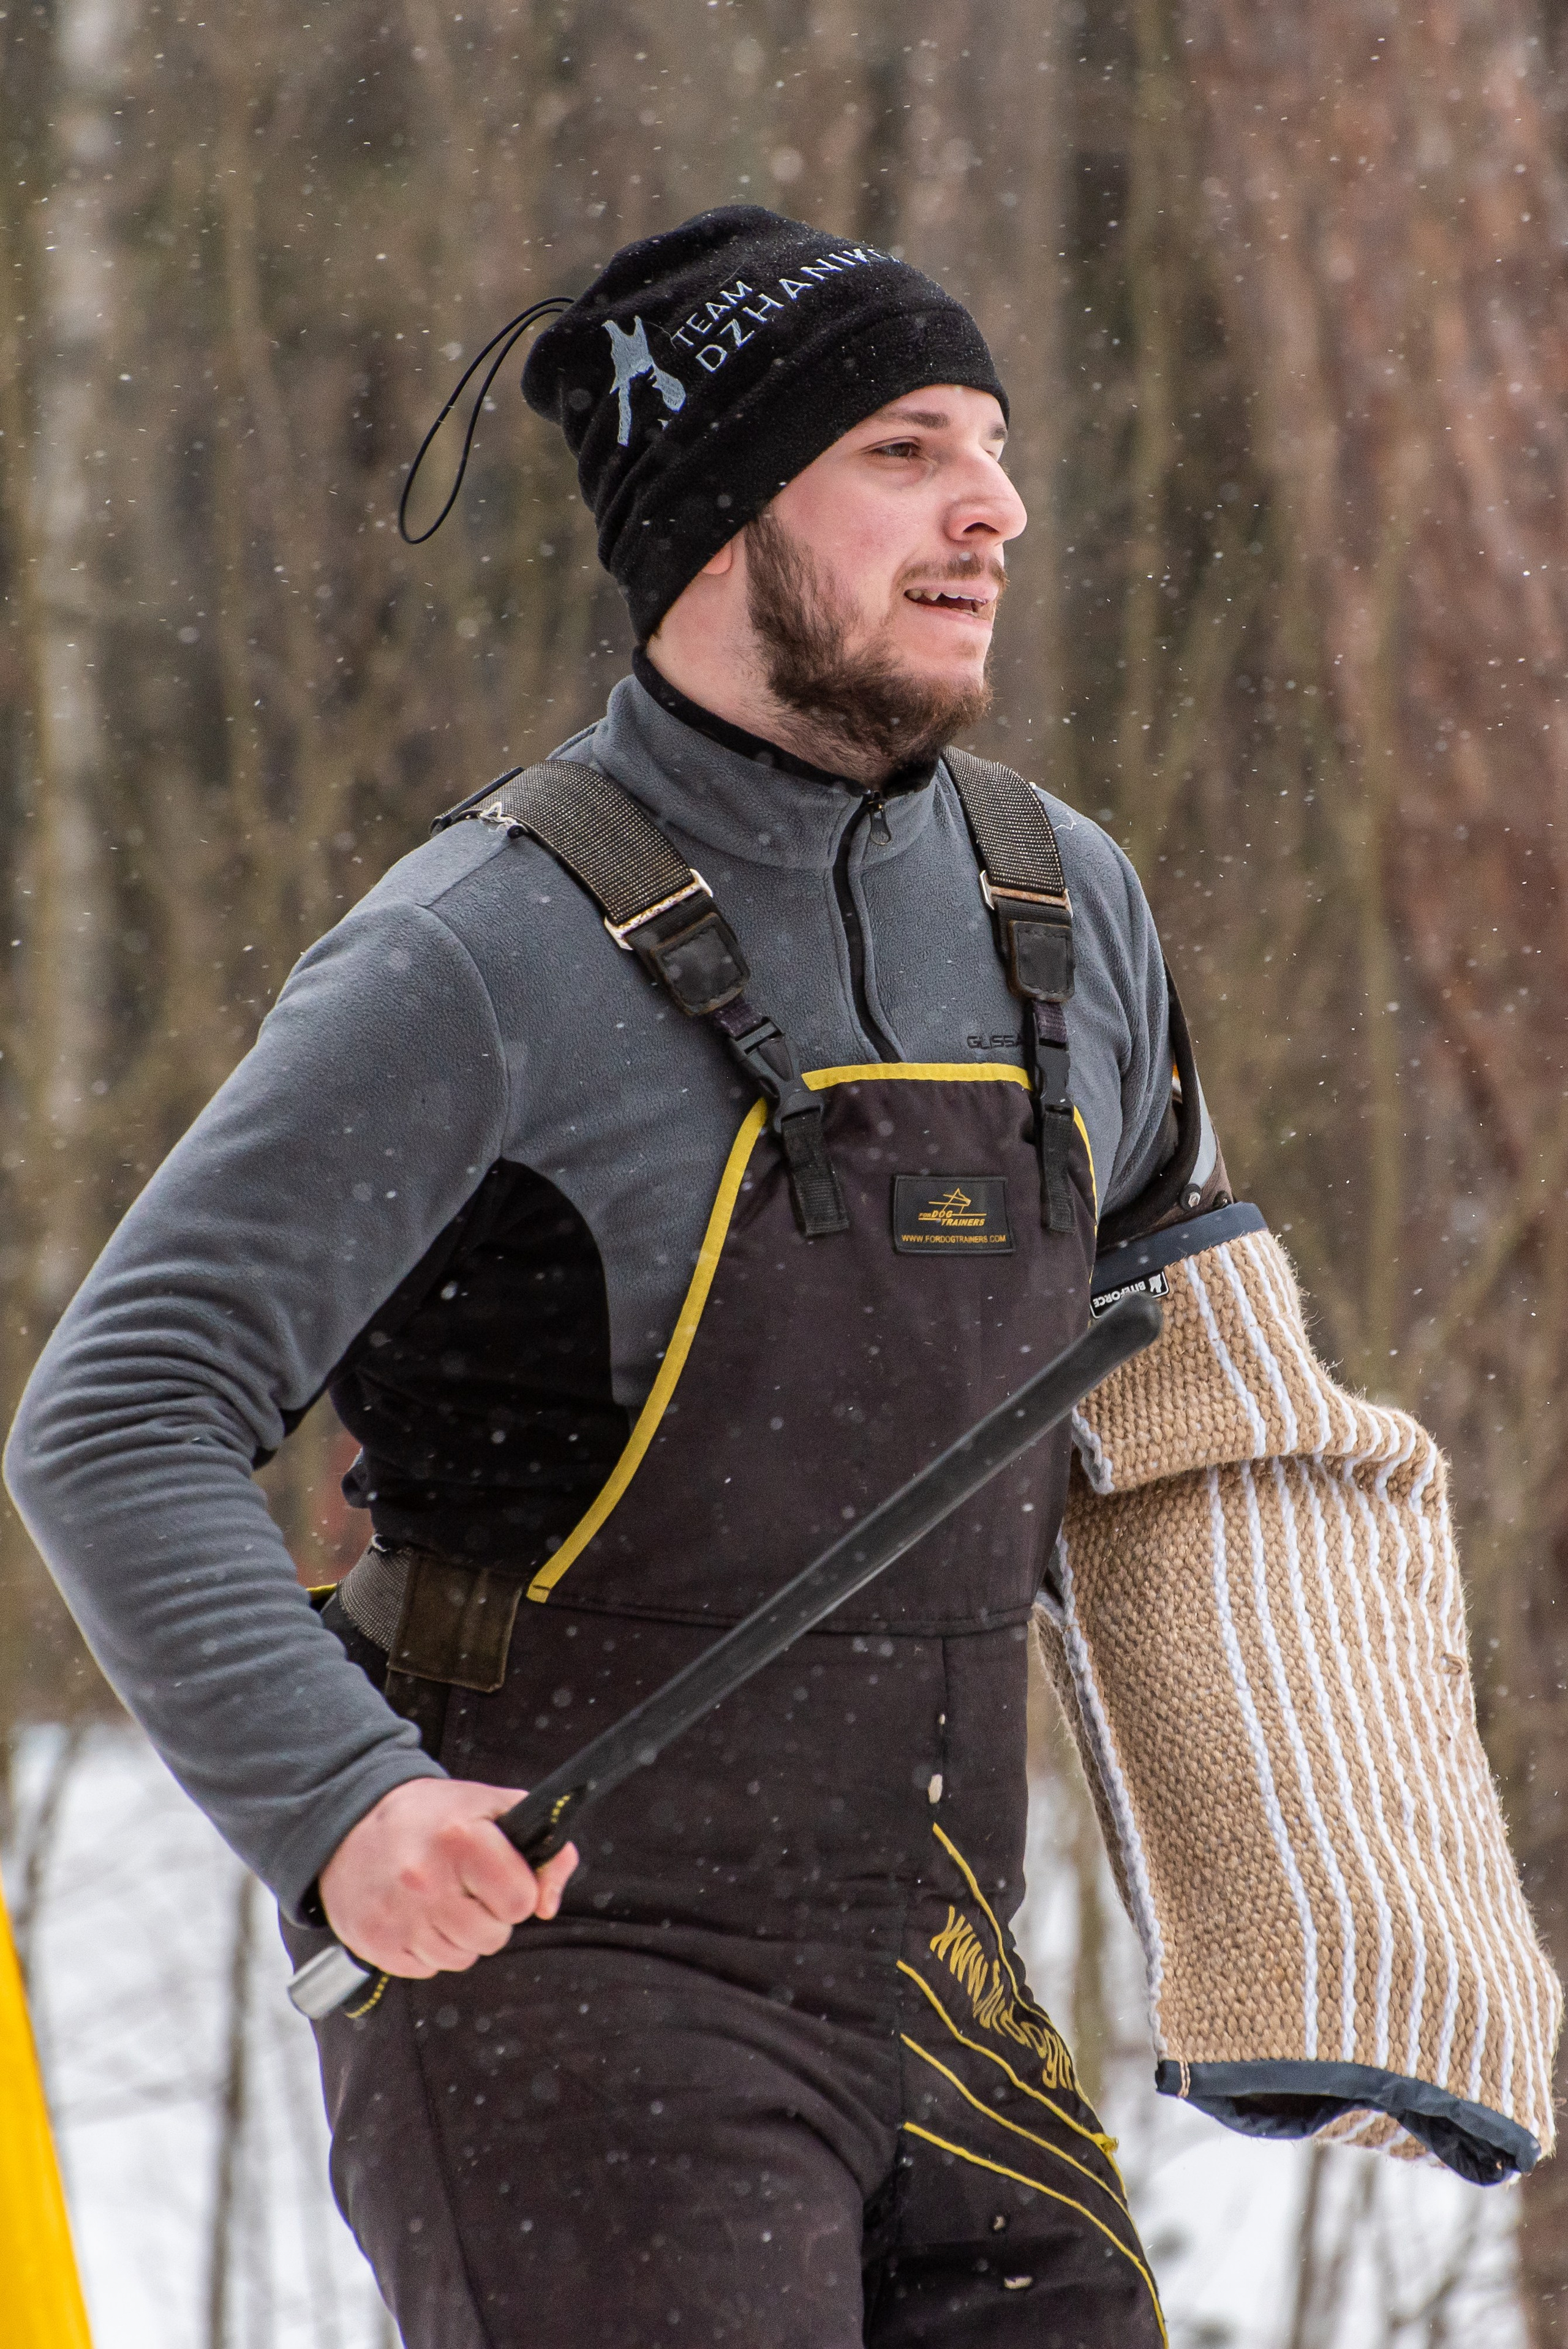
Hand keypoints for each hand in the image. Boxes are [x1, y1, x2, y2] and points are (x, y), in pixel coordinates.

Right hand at [319, 1777, 577, 1977]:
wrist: (349, 1823)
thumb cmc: (432, 1816)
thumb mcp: (494, 1808)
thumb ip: (543, 1848)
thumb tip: (548, 1905)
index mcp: (460, 1838)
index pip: (520, 1902)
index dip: (516, 1890)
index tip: (498, 1875)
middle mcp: (425, 1879)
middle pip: (492, 1938)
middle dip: (489, 1916)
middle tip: (466, 1887)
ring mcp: (397, 1916)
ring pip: (461, 1959)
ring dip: (458, 1935)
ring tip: (439, 1898)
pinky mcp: (374, 1942)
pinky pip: (426, 1969)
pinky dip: (427, 1948)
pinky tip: (415, 1913)